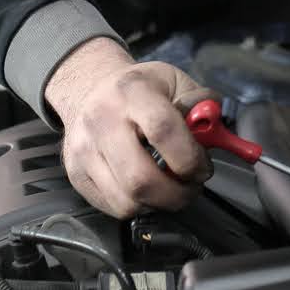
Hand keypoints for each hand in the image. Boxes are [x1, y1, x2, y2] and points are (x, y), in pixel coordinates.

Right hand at [46, 38, 214, 218]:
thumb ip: (201, 105)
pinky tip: (146, 186)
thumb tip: (214, 134)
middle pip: (140, 179)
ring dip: (158, 204)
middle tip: (190, 186)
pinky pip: (113, 208)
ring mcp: (83, 150)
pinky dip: (138, 205)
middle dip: (176, 194)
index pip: (162, 131)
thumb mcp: (175, 81)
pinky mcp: (75, 174)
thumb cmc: (140, 88)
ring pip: (127, 202)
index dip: (190, 158)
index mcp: (131, 91)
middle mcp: (101, 120)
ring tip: (168, 186)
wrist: (91, 88)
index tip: (202, 167)